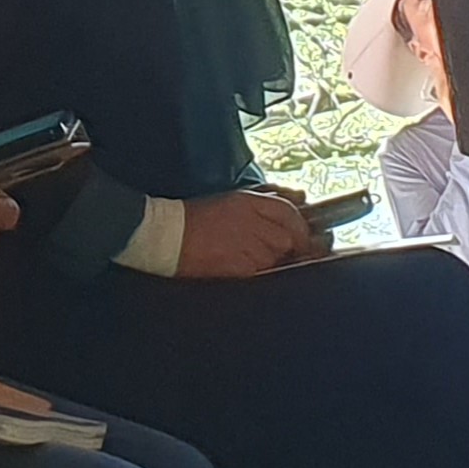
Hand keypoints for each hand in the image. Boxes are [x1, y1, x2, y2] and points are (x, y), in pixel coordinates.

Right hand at [175, 190, 313, 278]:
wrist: (167, 235)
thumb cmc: (198, 215)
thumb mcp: (233, 198)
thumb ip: (270, 196)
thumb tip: (301, 196)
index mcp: (248, 201)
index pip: (289, 212)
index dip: (299, 227)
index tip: (300, 237)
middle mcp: (250, 221)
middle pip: (288, 238)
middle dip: (286, 246)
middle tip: (274, 249)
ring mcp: (245, 245)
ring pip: (275, 257)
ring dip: (269, 259)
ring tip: (248, 254)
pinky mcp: (239, 267)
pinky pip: (261, 271)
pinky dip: (256, 270)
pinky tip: (238, 263)